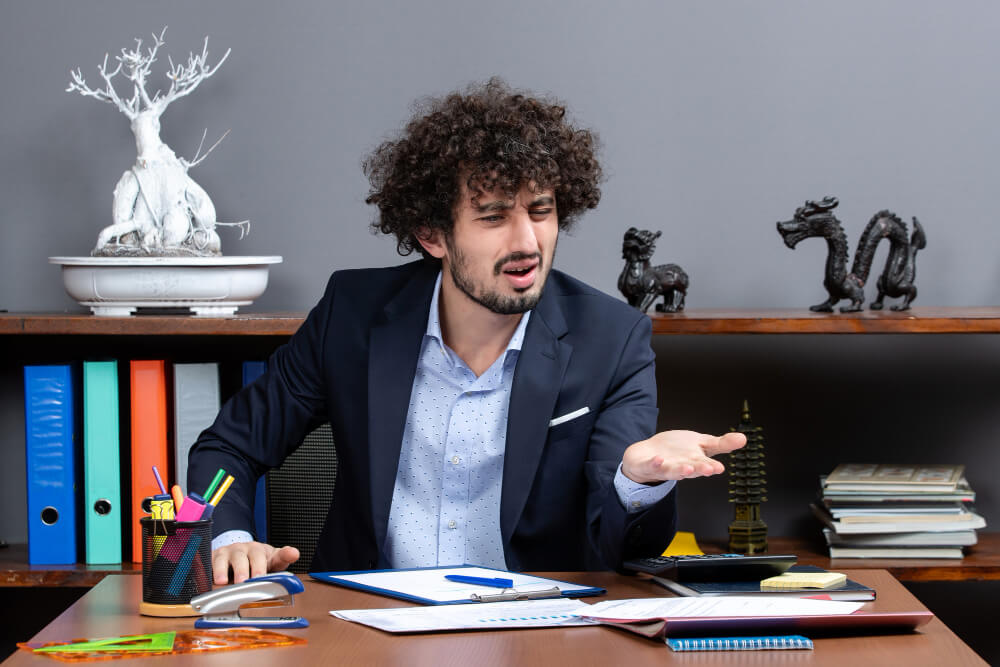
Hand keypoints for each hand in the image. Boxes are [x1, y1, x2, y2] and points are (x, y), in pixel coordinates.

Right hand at [211, 541, 299, 584]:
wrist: (231, 554)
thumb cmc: (253, 562)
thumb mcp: (269, 565)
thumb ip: (281, 563)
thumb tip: (294, 553)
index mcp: (264, 552)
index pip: (277, 554)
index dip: (285, 554)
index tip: (292, 555)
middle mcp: (248, 549)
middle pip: (252, 555)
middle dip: (252, 568)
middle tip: (253, 580)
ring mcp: (231, 551)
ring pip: (231, 558)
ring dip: (229, 570)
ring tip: (227, 582)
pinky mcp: (216, 556)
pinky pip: (213, 562)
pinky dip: (213, 571)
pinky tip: (214, 580)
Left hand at [621, 430, 746, 484]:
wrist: (649, 455)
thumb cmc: (678, 451)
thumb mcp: (702, 444)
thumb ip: (722, 443)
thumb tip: (744, 438)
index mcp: (697, 461)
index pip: (706, 463)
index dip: (712, 466)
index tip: (719, 467)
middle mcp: (683, 466)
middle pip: (693, 469)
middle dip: (701, 469)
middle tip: (710, 469)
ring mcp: (666, 467)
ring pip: (675, 471)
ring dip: (681, 470)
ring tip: (687, 468)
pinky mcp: (650, 465)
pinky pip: (652, 465)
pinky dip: (655, 463)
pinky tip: (658, 459)